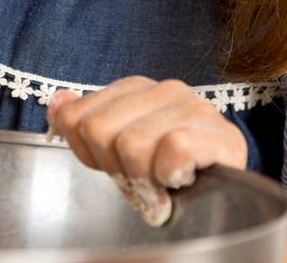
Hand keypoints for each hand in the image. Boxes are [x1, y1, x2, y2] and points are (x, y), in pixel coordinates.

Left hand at [46, 78, 247, 226]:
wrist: (229, 198)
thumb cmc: (169, 172)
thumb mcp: (118, 149)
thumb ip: (84, 123)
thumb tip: (57, 102)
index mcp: (136, 88)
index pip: (76, 118)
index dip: (89, 154)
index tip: (116, 167)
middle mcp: (165, 89)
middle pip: (98, 130)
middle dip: (115, 167)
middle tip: (141, 179)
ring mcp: (194, 108)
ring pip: (132, 145)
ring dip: (144, 178)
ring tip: (162, 182)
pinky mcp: (219, 134)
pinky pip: (173, 152)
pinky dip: (170, 176)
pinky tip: (180, 180)